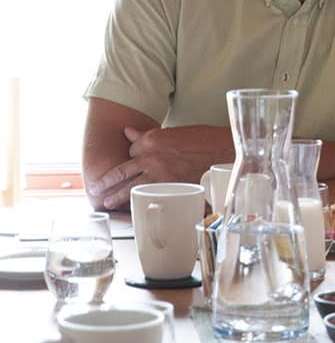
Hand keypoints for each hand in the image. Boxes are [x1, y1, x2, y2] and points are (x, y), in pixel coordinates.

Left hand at [88, 125, 230, 209]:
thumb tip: (128, 132)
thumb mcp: (177, 131)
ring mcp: (159, 174)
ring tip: (107, 202)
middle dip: (107, 182)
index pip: (131, 150)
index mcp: (152, 138)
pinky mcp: (170, 189)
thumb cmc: (208, 141)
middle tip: (97, 189)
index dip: (130, 159)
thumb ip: (150, 135)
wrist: (228, 152)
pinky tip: (132, 210)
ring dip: (115, 196)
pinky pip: (148, 198)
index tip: (129, 165)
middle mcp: (151, 156)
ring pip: (129, 187)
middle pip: (121, 171)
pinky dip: (138, 205)